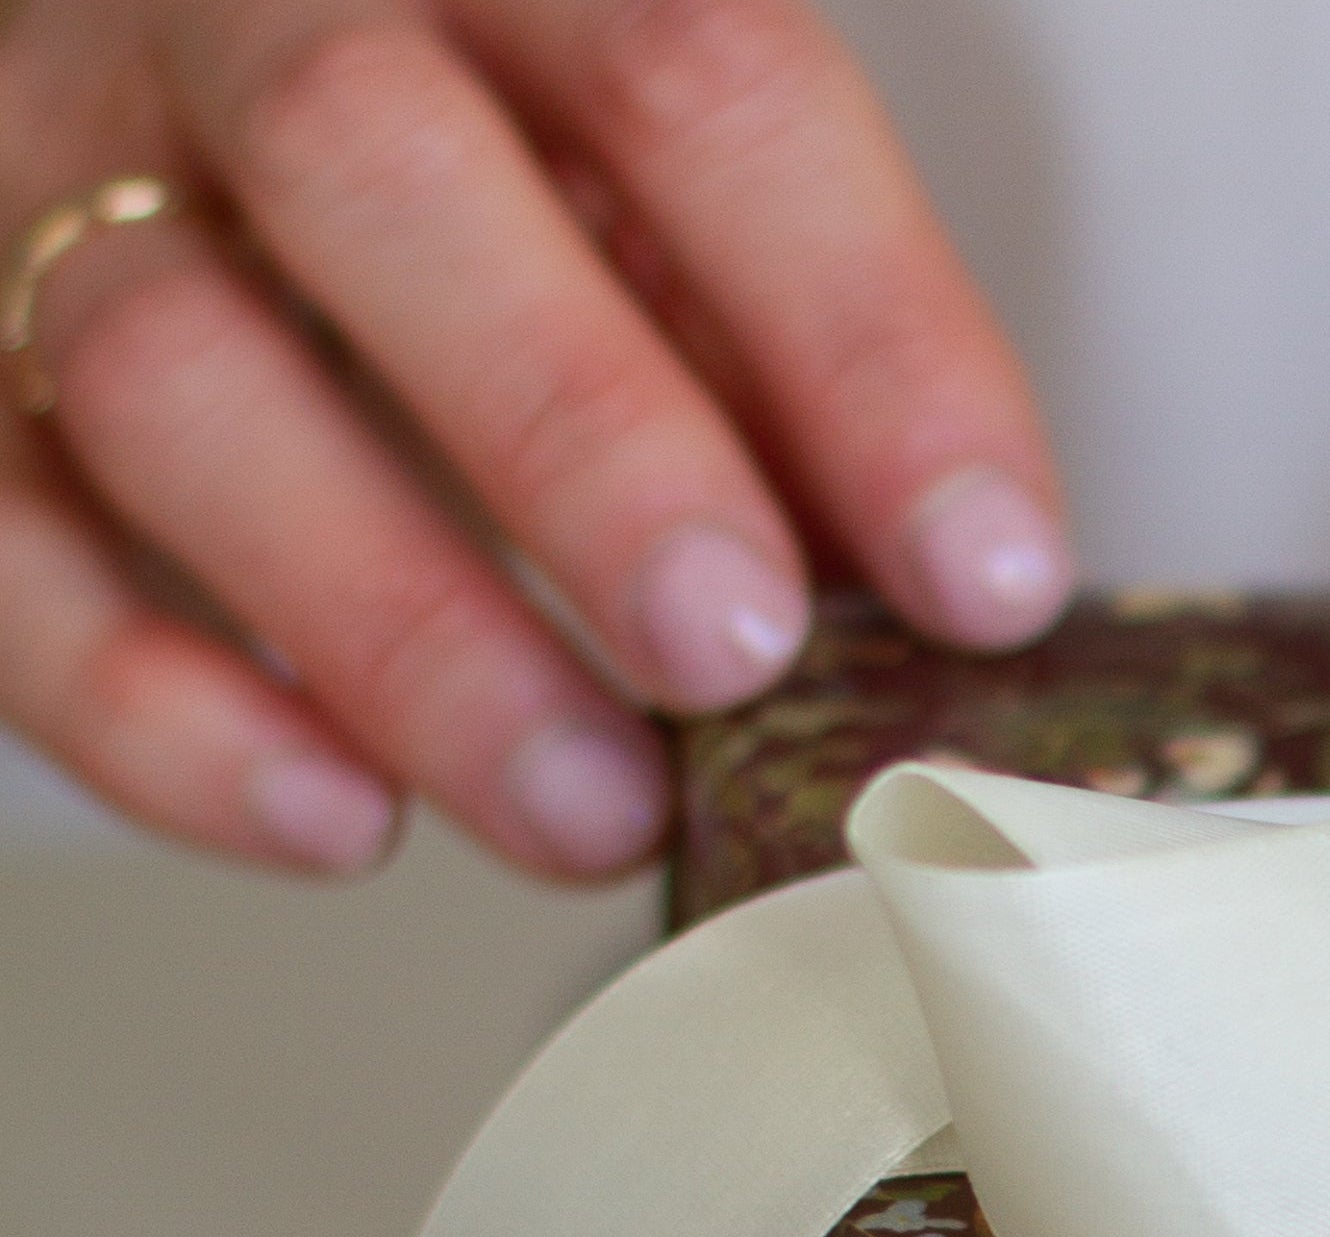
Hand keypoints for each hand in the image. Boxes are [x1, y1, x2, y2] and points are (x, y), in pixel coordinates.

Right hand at [0, 0, 1062, 876]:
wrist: (183, 138)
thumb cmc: (490, 201)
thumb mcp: (648, 213)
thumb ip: (780, 361)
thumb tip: (958, 597)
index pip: (689, 71)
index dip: (859, 330)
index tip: (987, 569)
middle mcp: (225, 9)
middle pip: (369, 162)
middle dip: (581, 432)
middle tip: (736, 648)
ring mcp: (41, 178)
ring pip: (171, 364)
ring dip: (406, 624)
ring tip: (593, 809)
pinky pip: (4, 550)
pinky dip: (167, 711)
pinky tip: (345, 820)